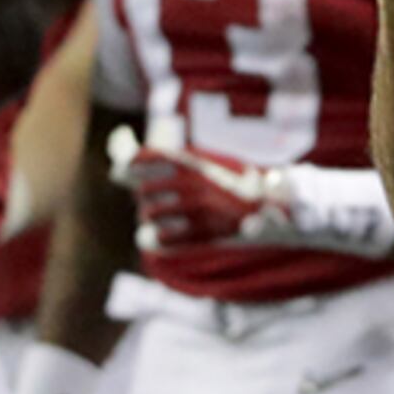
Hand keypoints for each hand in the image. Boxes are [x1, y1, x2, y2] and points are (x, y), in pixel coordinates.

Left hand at [122, 139, 299, 249]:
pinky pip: (166, 238)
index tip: (128, 165)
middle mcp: (194, 184)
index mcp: (196, 164)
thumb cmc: (231, 187)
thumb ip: (182, 164)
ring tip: (153, 217)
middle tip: (147, 200)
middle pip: (146, 189)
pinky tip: (162, 237)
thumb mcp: (210, 167)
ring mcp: (199, 209)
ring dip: (148, 217)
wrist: (265, 209)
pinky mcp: (204, 232)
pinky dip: (160, 239)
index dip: (136, 159)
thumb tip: (135, 160)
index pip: (154, 155)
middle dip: (144, 196)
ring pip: (152, 214)